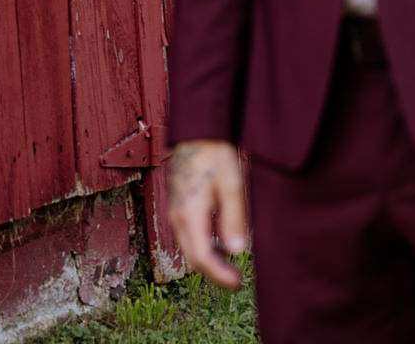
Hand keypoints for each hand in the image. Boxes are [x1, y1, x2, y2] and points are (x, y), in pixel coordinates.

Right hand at [168, 140, 248, 289]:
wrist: (199, 132)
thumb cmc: (217, 154)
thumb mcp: (232, 184)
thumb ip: (234, 218)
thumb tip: (236, 251)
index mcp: (190, 214)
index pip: (201, 257)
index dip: (219, 274)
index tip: (237, 283)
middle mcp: (178, 217)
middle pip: (193, 256)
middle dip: (214, 271)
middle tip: (237, 278)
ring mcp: (177, 211)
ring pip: (191, 246)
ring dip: (209, 258)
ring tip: (233, 262)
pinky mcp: (181, 205)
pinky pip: (191, 233)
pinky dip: (205, 243)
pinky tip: (222, 241)